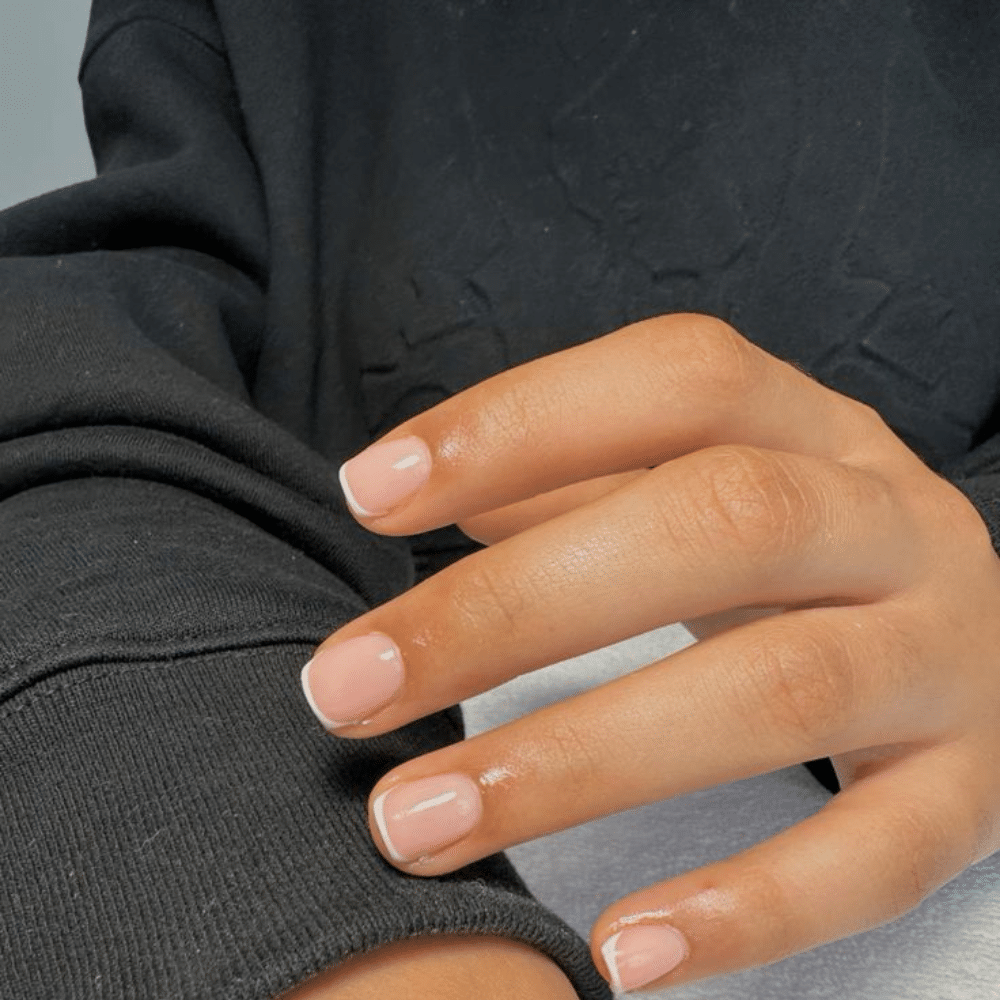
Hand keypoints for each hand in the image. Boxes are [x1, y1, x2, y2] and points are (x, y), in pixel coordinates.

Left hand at [302, 313, 999, 993]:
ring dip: (578, 763)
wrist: (976, 632)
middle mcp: (889, 524)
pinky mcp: (973, 792)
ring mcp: (942, 657)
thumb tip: (414, 494)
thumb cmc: (790, 552)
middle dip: (510, 609)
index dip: (518, 424)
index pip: (675, 381)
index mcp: (810, 427)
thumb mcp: (703, 480)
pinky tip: (612, 953)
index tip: (366, 496)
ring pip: (779, 694)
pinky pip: (876, 855)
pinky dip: (747, 910)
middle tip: (343, 689)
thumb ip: (575, 481)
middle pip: (714, 526)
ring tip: (415, 825)